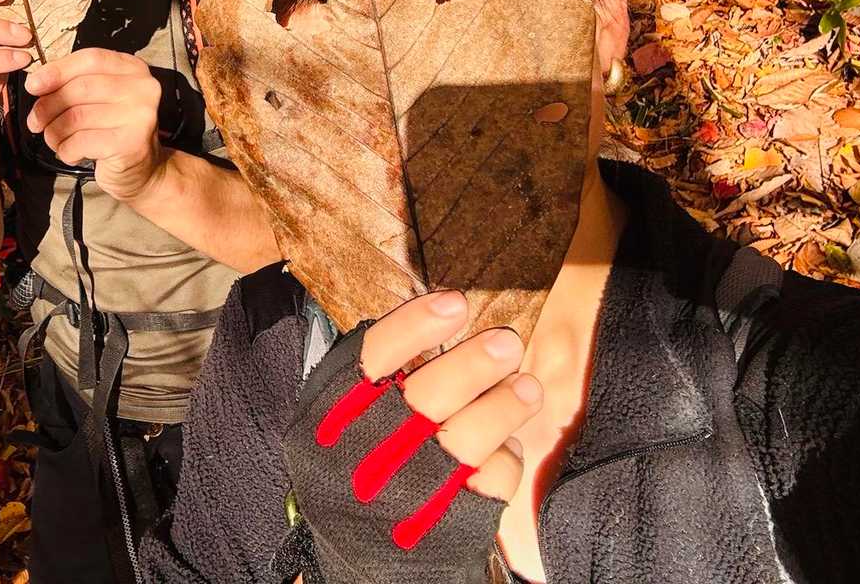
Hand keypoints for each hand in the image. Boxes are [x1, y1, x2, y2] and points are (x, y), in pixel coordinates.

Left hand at [24, 48, 166, 202]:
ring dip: (54, 132)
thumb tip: (36, 83)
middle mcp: (143, 89)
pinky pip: (81, 142)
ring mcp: (140, 116)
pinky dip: (66, 150)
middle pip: (80, 88)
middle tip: (35, 121)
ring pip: (76, 117)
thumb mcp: (99, 98)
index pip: (90, 59)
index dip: (57, 70)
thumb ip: (74, 84)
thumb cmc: (113, 131)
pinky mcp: (130, 144)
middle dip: (48, 106)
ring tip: (54, 140)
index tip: (33, 85)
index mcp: (133, 69)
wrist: (143, 171)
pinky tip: (71, 153)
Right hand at [280, 291, 540, 583]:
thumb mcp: (336, 421)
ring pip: (466, 440)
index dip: (415, 326)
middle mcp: (367, 452)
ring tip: (526, 387)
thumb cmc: (353, 467)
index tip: (455, 302)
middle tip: (505, 341)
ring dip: (504, 406)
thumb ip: (370, 377)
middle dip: (473, 365)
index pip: (372, 358)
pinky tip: (507, 439)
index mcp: (333, 417)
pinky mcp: (448, 521)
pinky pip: (491, 480)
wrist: (360, 561)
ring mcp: (408, 491)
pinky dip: (507, 454)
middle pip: (426, 398)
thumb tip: (433, 314)